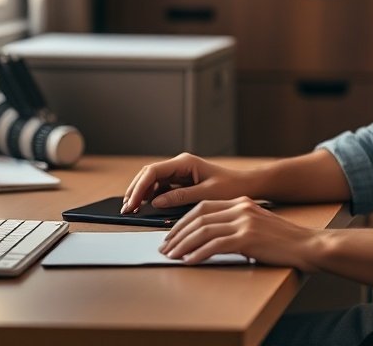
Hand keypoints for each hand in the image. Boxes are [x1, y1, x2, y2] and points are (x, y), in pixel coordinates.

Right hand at [121, 152, 256, 213]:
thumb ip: (180, 197)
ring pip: (152, 182)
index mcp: (185, 163)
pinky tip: (145, 208)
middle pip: (148, 175)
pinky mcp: (181, 183)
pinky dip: (151, 198)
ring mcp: (179, 174)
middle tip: (126, 209)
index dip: (139, 188)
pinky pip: (161, 189)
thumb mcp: (206, 194)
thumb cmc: (231, 188)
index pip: (153, 171)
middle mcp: (179, 165)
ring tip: (131, 210)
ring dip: (141, 195)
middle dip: (135, 191)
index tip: (131, 203)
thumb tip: (155, 202)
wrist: (246, 186)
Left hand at [159, 197, 320, 270]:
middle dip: (178, 233)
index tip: (172, 235)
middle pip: (199, 217)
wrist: (306, 245)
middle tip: (165, 247)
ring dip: (183, 244)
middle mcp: (241, 208)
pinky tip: (190, 261)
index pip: (203, 207)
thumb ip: (236, 226)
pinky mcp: (247, 238)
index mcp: (241, 202)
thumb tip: (208, 238)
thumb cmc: (282, 241)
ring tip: (172, 256)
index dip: (183, 221)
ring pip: (203, 231)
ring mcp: (244, 222)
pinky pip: (215, 245)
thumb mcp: (257, 225)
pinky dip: (199, 253)